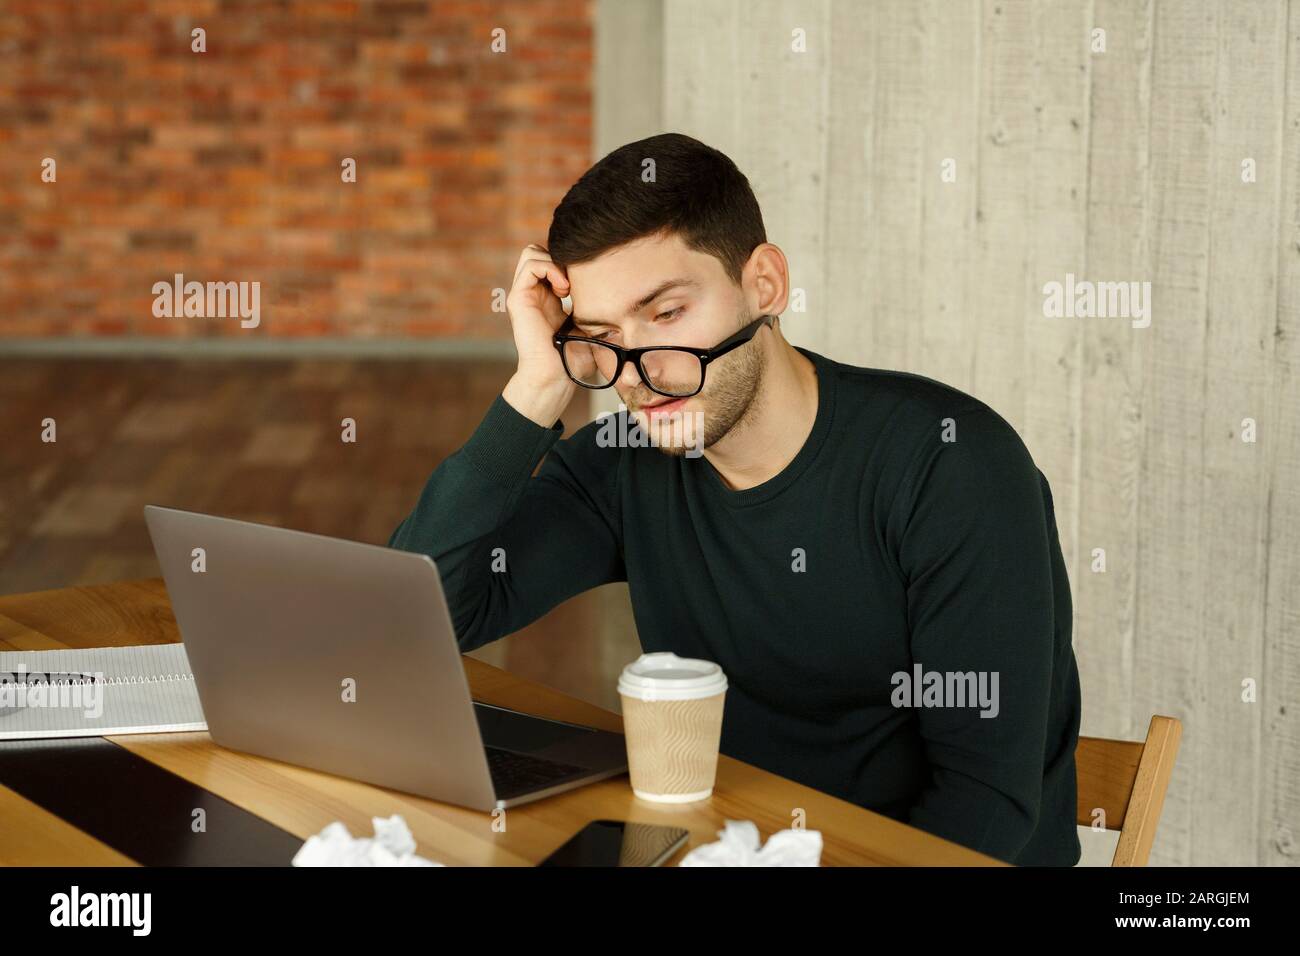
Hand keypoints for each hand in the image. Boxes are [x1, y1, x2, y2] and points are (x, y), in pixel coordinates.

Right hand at [502, 244, 577, 425]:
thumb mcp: (588, 325)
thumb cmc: (574, 358)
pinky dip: (549, 268)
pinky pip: (530, 264)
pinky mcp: (518, 297)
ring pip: (532, 252)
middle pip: (539, 250)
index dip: (569, 262)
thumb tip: (619, 294)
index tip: (587, 281)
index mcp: (548, 297)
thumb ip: (592, 307)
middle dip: (560, 257)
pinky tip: (563, 290)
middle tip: (575, 282)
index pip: (552, 260)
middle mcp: (533, 292)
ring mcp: (524, 293)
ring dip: (554, 262)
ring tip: (568, 288)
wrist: (556, 375)